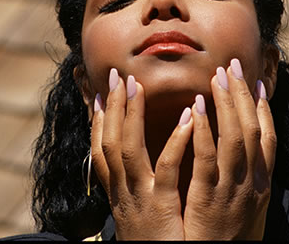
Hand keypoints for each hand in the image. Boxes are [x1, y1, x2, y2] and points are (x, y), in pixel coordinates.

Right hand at [90, 70, 192, 240]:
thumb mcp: (144, 211)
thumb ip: (145, 183)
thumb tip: (144, 159)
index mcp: (121, 194)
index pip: (102, 151)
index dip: (99, 121)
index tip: (101, 94)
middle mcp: (125, 195)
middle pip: (110, 143)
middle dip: (112, 109)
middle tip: (116, 77)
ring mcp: (142, 200)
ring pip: (127, 150)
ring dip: (131, 115)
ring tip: (137, 85)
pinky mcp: (164, 209)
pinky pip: (167, 170)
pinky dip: (175, 141)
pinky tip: (189, 116)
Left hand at [183, 59, 276, 240]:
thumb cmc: (228, 237)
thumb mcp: (245, 205)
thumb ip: (243, 176)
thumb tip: (238, 147)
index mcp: (262, 184)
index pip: (269, 138)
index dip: (263, 108)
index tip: (256, 82)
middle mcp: (252, 184)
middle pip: (252, 129)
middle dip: (242, 95)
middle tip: (231, 66)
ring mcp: (233, 191)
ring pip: (234, 137)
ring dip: (226, 103)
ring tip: (217, 75)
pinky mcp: (208, 199)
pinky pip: (208, 158)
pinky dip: (205, 130)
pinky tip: (197, 107)